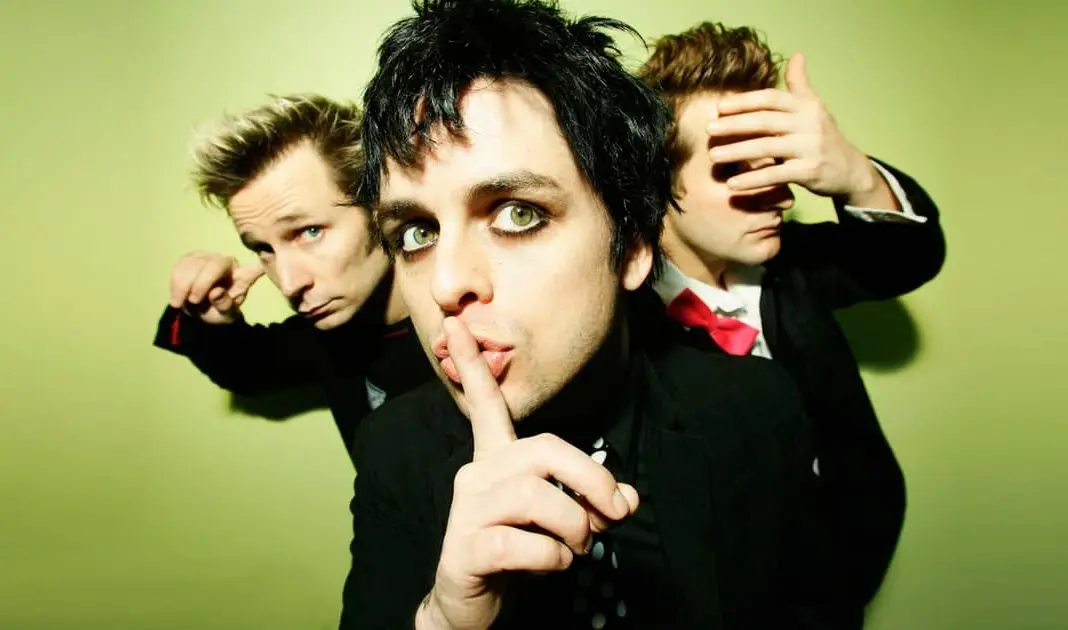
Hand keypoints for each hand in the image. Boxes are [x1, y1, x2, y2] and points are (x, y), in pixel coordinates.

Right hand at [168, 252, 263, 324]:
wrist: (199, 309)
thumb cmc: (217, 311)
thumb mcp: (224, 316)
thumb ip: (223, 305)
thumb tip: (216, 292)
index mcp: (242, 277)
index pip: (251, 272)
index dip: (255, 269)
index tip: (260, 269)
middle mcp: (227, 262)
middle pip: (215, 264)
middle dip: (201, 283)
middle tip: (193, 302)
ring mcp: (208, 257)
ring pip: (194, 263)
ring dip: (184, 284)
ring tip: (181, 303)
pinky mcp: (190, 258)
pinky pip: (180, 265)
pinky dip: (175, 282)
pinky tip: (176, 298)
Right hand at [417, 317, 639, 629]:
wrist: (471, 609)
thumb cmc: (517, 558)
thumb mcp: (561, 524)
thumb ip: (592, 504)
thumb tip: (626, 497)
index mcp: (496, 461)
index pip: (486, 406)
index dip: (476, 367)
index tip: (458, 324)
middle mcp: (477, 475)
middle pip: (544, 450)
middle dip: (592, 479)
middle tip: (612, 515)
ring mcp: (466, 510)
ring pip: (535, 495)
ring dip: (575, 526)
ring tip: (577, 548)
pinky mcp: (463, 547)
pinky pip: (520, 541)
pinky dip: (553, 556)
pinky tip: (552, 565)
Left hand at [706, 52, 880, 199]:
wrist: (850, 169)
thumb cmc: (823, 135)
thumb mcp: (814, 107)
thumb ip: (800, 84)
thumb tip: (796, 54)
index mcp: (806, 106)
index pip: (771, 99)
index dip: (745, 101)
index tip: (720, 107)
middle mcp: (809, 124)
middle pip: (765, 121)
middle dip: (735, 124)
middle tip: (709, 129)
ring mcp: (810, 148)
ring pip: (767, 148)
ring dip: (737, 152)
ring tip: (713, 155)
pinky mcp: (810, 172)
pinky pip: (775, 175)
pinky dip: (752, 180)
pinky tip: (732, 184)